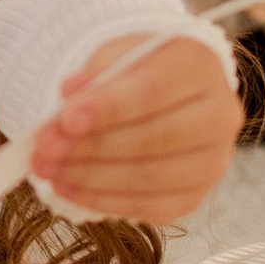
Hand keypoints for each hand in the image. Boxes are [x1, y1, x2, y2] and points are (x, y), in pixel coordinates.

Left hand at [28, 33, 240, 224]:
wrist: (169, 96)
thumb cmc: (138, 72)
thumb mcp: (116, 56)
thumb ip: (96, 74)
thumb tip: (70, 96)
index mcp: (200, 66)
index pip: (154, 91)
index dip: (108, 108)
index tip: (65, 120)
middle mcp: (220, 114)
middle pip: (153, 138)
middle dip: (91, 147)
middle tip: (44, 149)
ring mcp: (213, 161)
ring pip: (150, 177)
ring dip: (91, 178)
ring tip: (48, 171)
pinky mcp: (196, 195)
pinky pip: (149, 207)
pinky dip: (103, 201)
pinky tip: (69, 189)